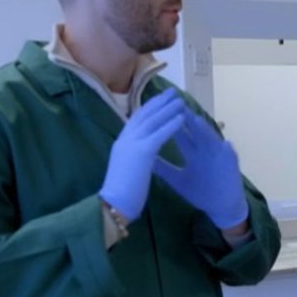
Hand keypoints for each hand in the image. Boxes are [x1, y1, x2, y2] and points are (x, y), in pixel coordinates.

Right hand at [99, 89, 185, 220]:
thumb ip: (132, 155)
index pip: (137, 119)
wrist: (113, 204)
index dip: (150, 107)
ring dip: (168, 109)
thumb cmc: (120, 192)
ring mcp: (132, 144)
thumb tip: (139, 150)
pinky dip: (171, 124)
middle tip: (173, 93)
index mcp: (122, 142)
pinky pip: (159, 134)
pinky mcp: (141, 152)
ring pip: (152, 121)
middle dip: (159, 102)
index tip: (160, 99)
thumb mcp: (126, 167)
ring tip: (181, 101)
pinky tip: (182, 118)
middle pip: (144, 114)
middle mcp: (125, 139)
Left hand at [154, 109, 248, 228]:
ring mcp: (219, 155)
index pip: (180, 133)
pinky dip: (226, 148)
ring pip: (211, 139)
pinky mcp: (231, 163)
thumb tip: (145, 158)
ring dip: (204, 130)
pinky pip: (229, 154)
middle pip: (195, 131)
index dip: (171, 122)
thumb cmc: (200, 192)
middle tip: (176, 103)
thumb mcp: (178, 180)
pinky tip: (224, 143)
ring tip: (195, 119)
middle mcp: (205, 149)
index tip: (160, 109)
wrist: (221, 207)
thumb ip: (163, 168)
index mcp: (192, 152)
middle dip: (186, 118)